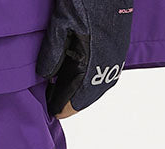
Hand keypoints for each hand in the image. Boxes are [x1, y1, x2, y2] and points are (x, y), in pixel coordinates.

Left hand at [37, 1, 133, 116]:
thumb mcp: (61, 22)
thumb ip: (52, 51)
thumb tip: (46, 77)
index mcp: (93, 61)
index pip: (76, 99)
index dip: (61, 107)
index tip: (49, 110)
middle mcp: (107, 63)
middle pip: (87, 97)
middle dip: (69, 102)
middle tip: (52, 102)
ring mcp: (116, 56)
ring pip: (97, 87)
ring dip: (80, 93)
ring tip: (61, 91)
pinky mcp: (118, 48)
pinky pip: (104, 74)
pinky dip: (89, 81)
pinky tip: (76, 75)